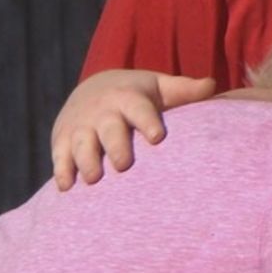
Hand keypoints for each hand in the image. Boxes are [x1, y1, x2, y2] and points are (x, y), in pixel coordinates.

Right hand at [51, 70, 214, 190]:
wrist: (94, 89)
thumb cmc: (139, 95)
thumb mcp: (160, 88)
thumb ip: (185, 90)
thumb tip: (212, 85)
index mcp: (129, 98)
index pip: (139, 108)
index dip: (147, 121)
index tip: (157, 137)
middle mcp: (103, 111)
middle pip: (108, 129)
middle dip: (114, 145)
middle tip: (123, 165)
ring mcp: (80, 126)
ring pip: (81, 143)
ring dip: (85, 160)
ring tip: (93, 179)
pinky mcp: (62, 139)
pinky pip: (60, 155)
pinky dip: (62, 170)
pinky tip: (66, 187)